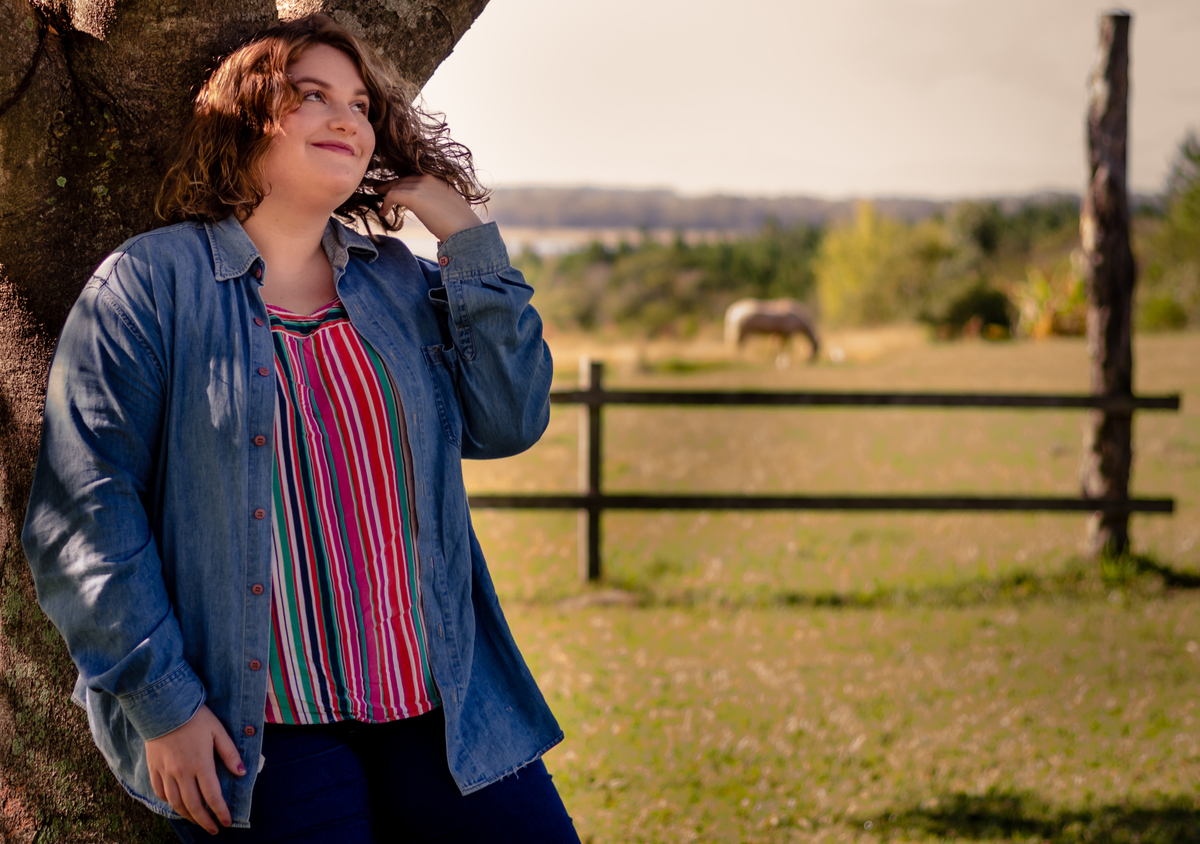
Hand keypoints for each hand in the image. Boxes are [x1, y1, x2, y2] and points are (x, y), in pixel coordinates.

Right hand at [145, 704, 245, 834]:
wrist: (164, 706)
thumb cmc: (196, 717)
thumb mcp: (219, 731)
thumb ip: (230, 753)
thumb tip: (242, 773)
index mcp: (201, 764)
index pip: (213, 796)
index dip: (221, 812)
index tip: (228, 822)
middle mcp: (182, 773)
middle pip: (193, 806)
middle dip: (205, 821)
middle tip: (214, 829)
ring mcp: (165, 772)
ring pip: (175, 803)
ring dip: (188, 815)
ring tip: (197, 820)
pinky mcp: (153, 768)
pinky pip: (160, 792)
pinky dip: (169, 803)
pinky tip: (177, 805)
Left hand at [378, 174, 481, 242]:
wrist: (464, 229)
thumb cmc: (461, 224)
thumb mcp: (450, 205)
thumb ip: (438, 202)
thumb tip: (432, 210)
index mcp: (437, 179)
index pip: (414, 177)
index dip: (403, 183)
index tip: (394, 189)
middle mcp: (428, 178)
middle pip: (403, 180)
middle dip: (390, 185)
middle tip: (379, 191)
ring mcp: (420, 186)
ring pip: (396, 187)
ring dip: (386, 196)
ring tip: (381, 206)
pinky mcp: (413, 196)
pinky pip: (392, 196)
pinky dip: (385, 204)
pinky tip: (384, 213)